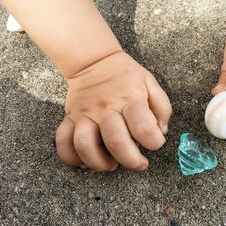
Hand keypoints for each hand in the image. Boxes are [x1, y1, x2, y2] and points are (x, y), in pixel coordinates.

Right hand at [55, 52, 171, 170]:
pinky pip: (63, 141)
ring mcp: (85, 114)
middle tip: (139, 164)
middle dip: (131, 161)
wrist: (94, 60)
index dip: (154, 142)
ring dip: (99, 163)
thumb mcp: (151, 83)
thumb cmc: (126, 76)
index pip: (143, 127)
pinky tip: (85, 161)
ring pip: (84, 145)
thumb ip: (162, 107)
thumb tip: (161, 132)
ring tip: (111, 165)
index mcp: (130, 99)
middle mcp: (106, 108)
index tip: (156, 143)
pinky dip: (71, 157)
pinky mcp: (70, 118)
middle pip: (115, 141)